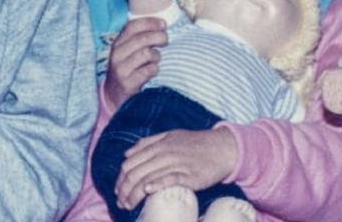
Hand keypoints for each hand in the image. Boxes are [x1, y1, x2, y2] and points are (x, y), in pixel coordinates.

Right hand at [103, 16, 166, 109]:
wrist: (114, 95)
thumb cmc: (128, 69)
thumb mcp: (128, 51)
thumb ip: (140, 38)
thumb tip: (162, 26)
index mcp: (118, 42)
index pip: (133, 26)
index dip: (150, 22)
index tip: (163, 24)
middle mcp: (117, 54)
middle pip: (142, 39)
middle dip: (158, 37)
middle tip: (165, 41)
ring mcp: (120, 69)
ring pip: (146, 54)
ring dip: (156, 56)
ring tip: (156, 60)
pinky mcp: (127, 83)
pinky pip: (148, 71)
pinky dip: (154, 69)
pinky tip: (153, 71)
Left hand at [114, 126, 237, 210]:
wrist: (223, 147)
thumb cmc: (196, 144)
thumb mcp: (170, 136)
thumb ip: (148, 143)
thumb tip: (127, 153)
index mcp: (158, 144)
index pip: (130, 163)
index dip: (120, 179)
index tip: (117, 191)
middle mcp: (164, 153)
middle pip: (135, 173)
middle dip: (124, 190)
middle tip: (120, 203)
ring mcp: (177, 163)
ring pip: (148, 178)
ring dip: (134, 194)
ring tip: (128, 205)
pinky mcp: (190, 175)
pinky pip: (169, 179)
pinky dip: (156, 185)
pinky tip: (147, 192)